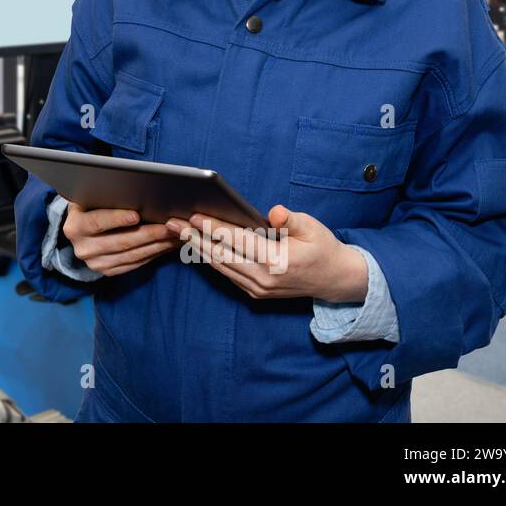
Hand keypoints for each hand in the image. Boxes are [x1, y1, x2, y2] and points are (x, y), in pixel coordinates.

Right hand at [61, 200, 180, 276]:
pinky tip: (168, 244)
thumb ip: (104, 196)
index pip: (97, 222)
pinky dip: (155, 253)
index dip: (117, 219)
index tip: (136, 215)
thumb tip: (133, 191)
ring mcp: (96, 263)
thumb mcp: (90, 198)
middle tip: (170, 225)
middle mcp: (83, 249)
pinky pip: (136, 263)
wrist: (82, 230)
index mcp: (75, 227)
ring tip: (176, 234)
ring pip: (133, 255)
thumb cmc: (91, 206)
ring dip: (158, 244)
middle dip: (149, 233)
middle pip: (121, 241)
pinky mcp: (109, 272)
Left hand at [164, 205, 368, 302]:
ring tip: (176, 231)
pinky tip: (195, 245)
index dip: (214, 228)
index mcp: (278, 262)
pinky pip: (227, 273)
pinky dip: (209, 258)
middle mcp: (264, 279)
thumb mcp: (313, 228)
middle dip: (193, 238)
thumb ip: (292, 220)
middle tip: (171, 223)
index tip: (193, 216)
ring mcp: (258, 289)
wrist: (335, 280)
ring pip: (220, 266)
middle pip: (221, 256)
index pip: (239, 241)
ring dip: (196, 248)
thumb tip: (274, 213)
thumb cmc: (323, 248)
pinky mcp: (255, 292)